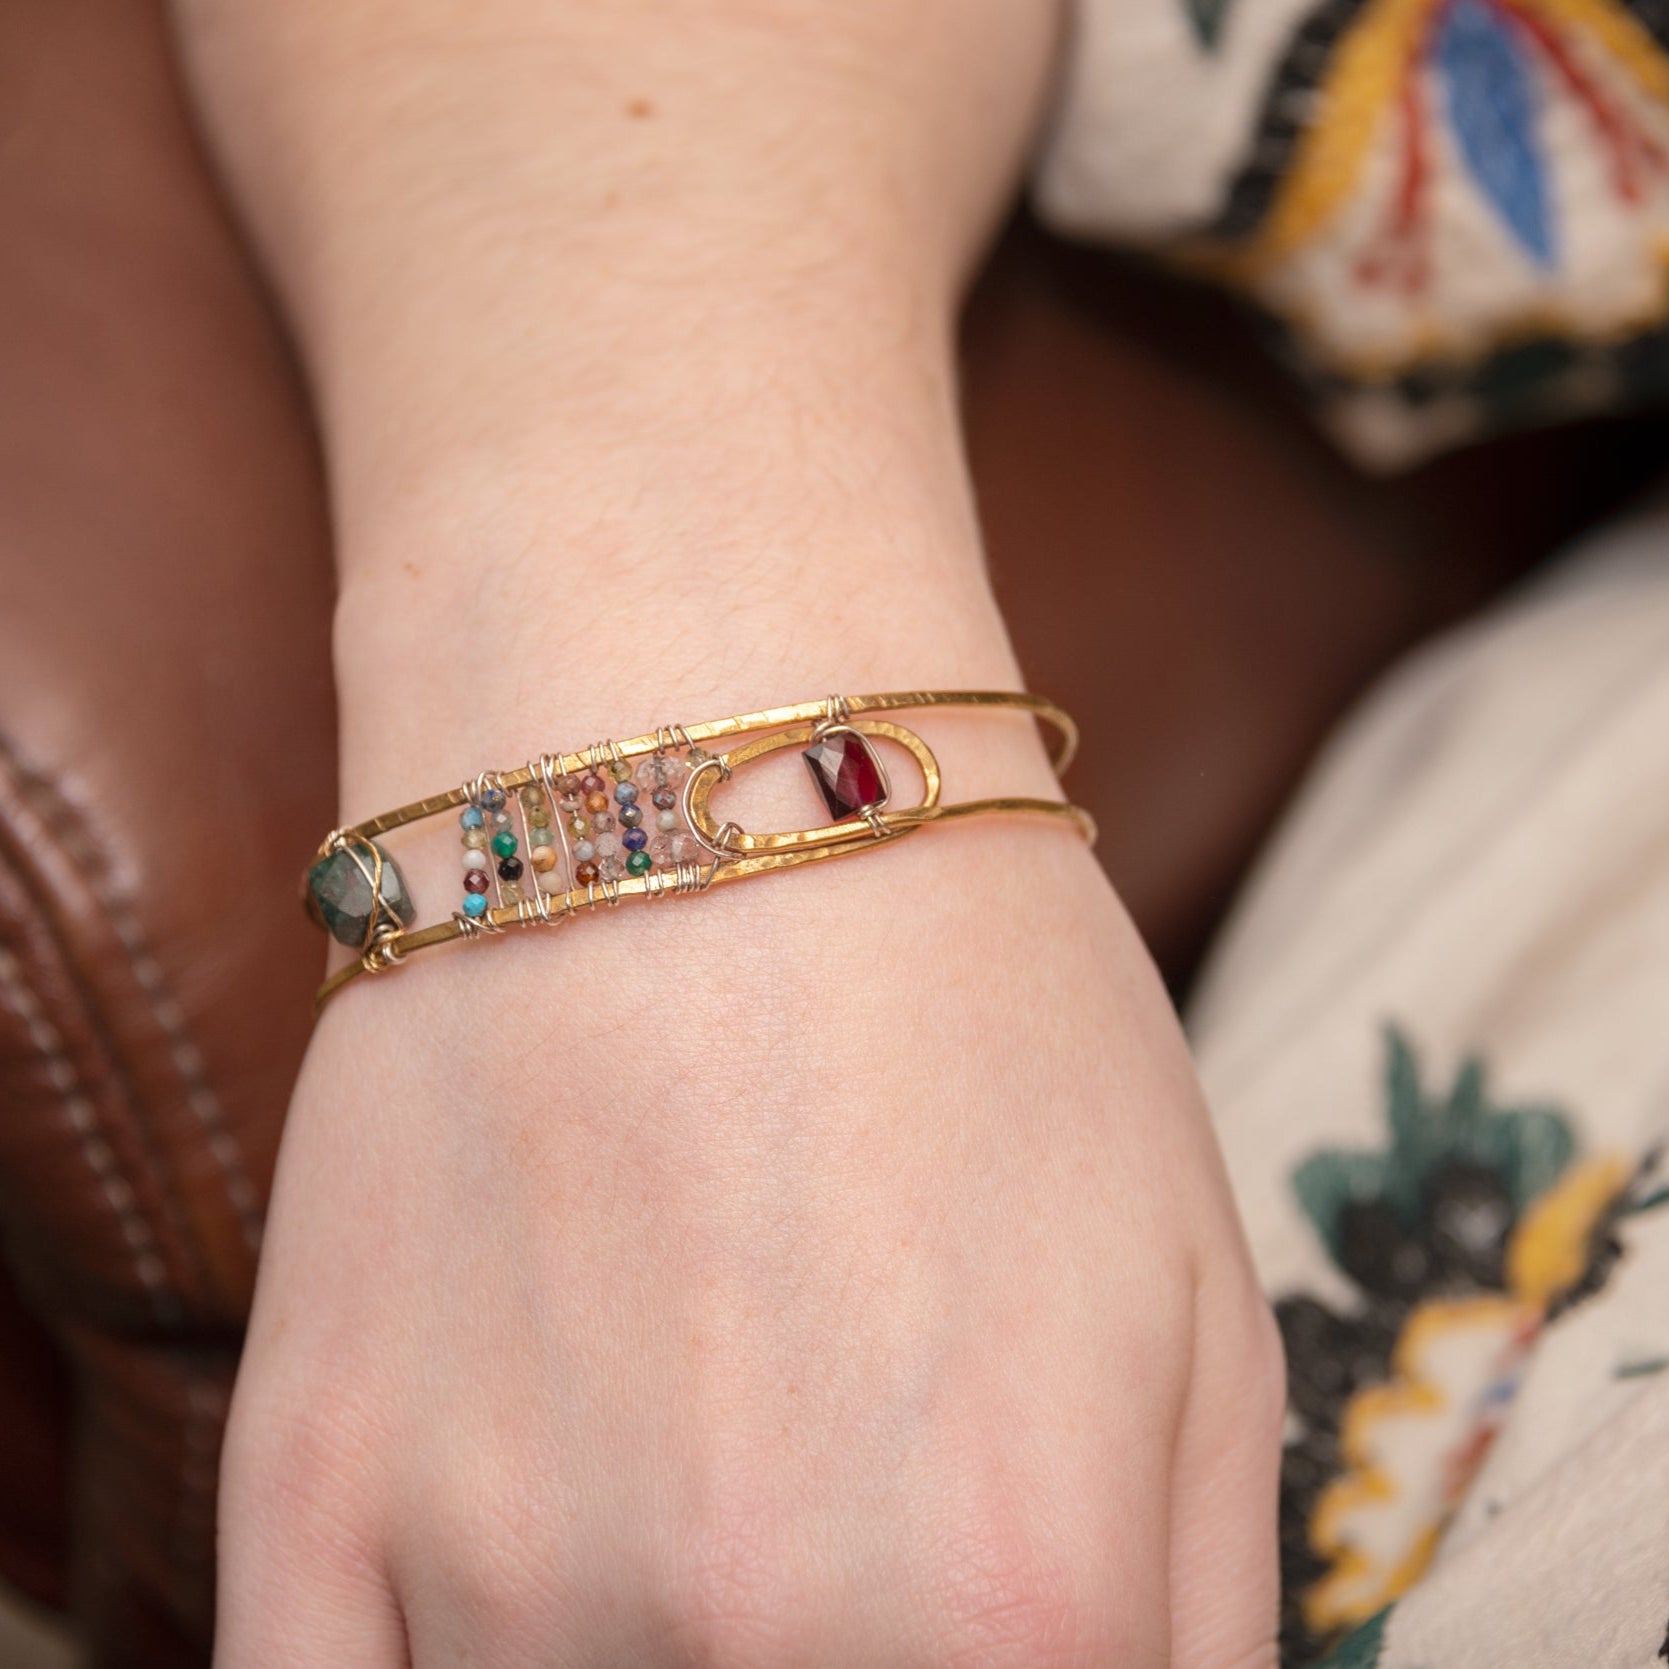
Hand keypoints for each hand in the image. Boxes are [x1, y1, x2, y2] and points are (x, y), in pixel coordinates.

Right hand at [219, 810, 1280, 1665]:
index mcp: (1017, 1611)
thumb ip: (1201, 1624)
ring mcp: (502, 1567)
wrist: (696, 761)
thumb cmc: (977, 1000)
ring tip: (687, 1497)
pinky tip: (508, 1586)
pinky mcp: (315, 1480)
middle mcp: (754, 1635)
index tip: (964, 1632)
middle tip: (821, 1546)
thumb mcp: (1203, 1309)